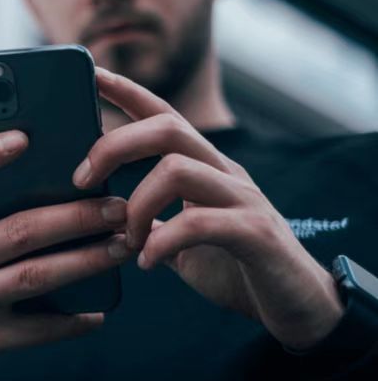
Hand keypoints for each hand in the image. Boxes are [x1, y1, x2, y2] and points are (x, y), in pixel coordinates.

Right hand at [0, 130, 130, 380]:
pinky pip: (38, 329)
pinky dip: (72, 320)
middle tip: (117, 207)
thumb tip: (60, 186)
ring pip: (35, 274)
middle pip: (16, 230)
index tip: (22, 137)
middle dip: (75, 216)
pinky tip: (98, 311)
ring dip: (86, 260)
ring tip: (122, 246)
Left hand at [73, 67, 344, 350]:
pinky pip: (199, 223)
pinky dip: (163, 242)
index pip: (162, 114)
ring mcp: (243, 198)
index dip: (127, 91)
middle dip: (114, 146)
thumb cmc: (236, 268)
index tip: (92, 73)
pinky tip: (148, 263)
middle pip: (166, 128)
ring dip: (137, 205)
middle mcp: (224, 172)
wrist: (300, 308)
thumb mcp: (183, 238)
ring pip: (177, 169)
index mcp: (205, 167)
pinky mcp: (257, 233)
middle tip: (81, 179)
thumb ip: (152, 220)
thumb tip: (105, 214)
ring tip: (127, 240)